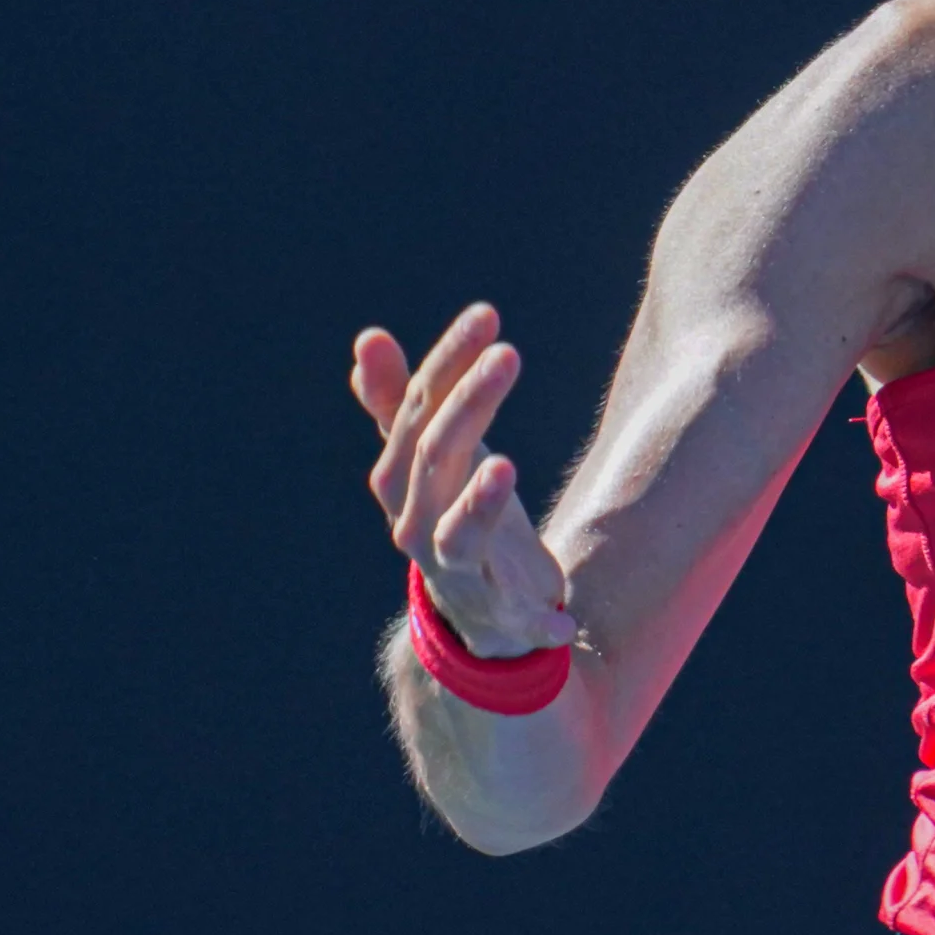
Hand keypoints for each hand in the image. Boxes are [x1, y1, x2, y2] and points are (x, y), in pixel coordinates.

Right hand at [355, 304, 571, 656]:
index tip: (486, 314)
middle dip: (468, 403)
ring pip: (456, 534)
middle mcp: (416, 522)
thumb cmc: (456, 513)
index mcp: (400, 478)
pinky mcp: (496, 614)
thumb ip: (402, 402)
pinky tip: (566, 621)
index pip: (417, 409)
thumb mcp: (434, 455)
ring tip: (504, 467)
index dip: (448, 361)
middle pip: (436, 456)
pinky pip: (513, 617)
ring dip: (479, 503)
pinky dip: (536, 620)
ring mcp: (453, 571)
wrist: (476, 611)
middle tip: (507, 354)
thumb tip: (368, 338)